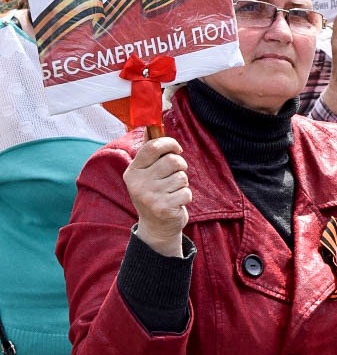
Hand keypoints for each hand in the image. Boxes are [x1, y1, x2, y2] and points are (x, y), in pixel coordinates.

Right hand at [123, 137, 190, 257]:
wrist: (156, 226)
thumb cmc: (155, 193)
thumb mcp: (146, 174)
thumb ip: (150, 153)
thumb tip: (152, 127)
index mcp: (132, 171)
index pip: (152, 147)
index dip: (169, 144)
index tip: (176, 149)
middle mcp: (137, 183)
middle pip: (172, 161)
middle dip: (180, 166)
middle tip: (175, 176)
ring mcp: (149, 197)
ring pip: (182, 177)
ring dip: (182, 184)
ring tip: (173, 192)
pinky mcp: (163, 208)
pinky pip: (186, 192)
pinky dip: (186, 197)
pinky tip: (176, 203)